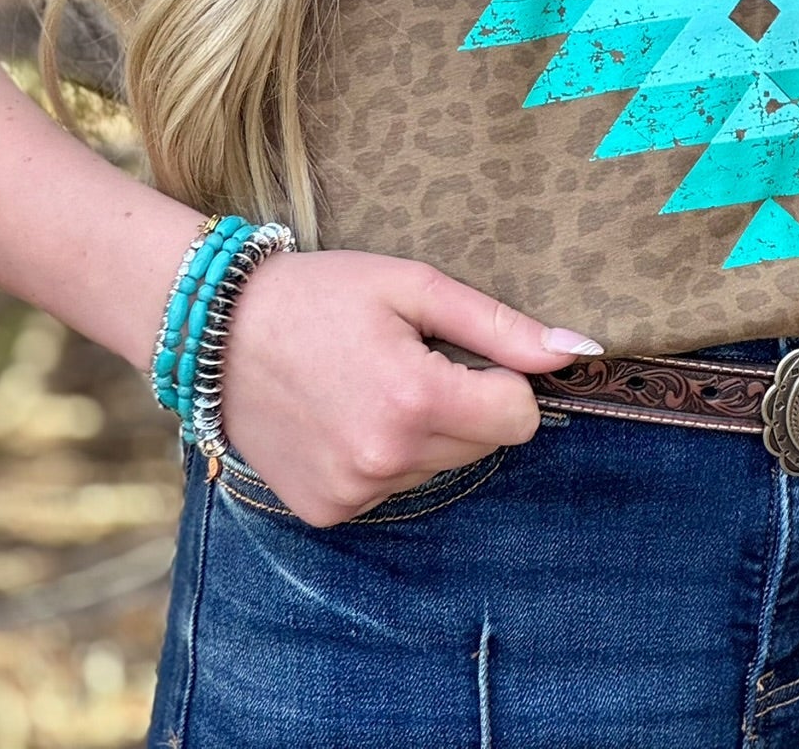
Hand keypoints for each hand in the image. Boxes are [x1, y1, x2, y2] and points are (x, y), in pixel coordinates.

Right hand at [217, 249, 600, 525]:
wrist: (218, 330)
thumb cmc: (323, 293)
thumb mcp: (416, 287)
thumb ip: (501, 327)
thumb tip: (580, 353)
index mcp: (415, 400)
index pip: (519, 416)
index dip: (503, 379)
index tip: (461, 351)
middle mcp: (385, 460)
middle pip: (483, 444)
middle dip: (466, 403)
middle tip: (409, 359)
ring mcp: (352, 493)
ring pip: (438, 467)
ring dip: (424, 431)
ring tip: (369, 383)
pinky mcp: (326, 511)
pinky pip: (391, 488)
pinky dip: (383, 456)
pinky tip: (344, 415)